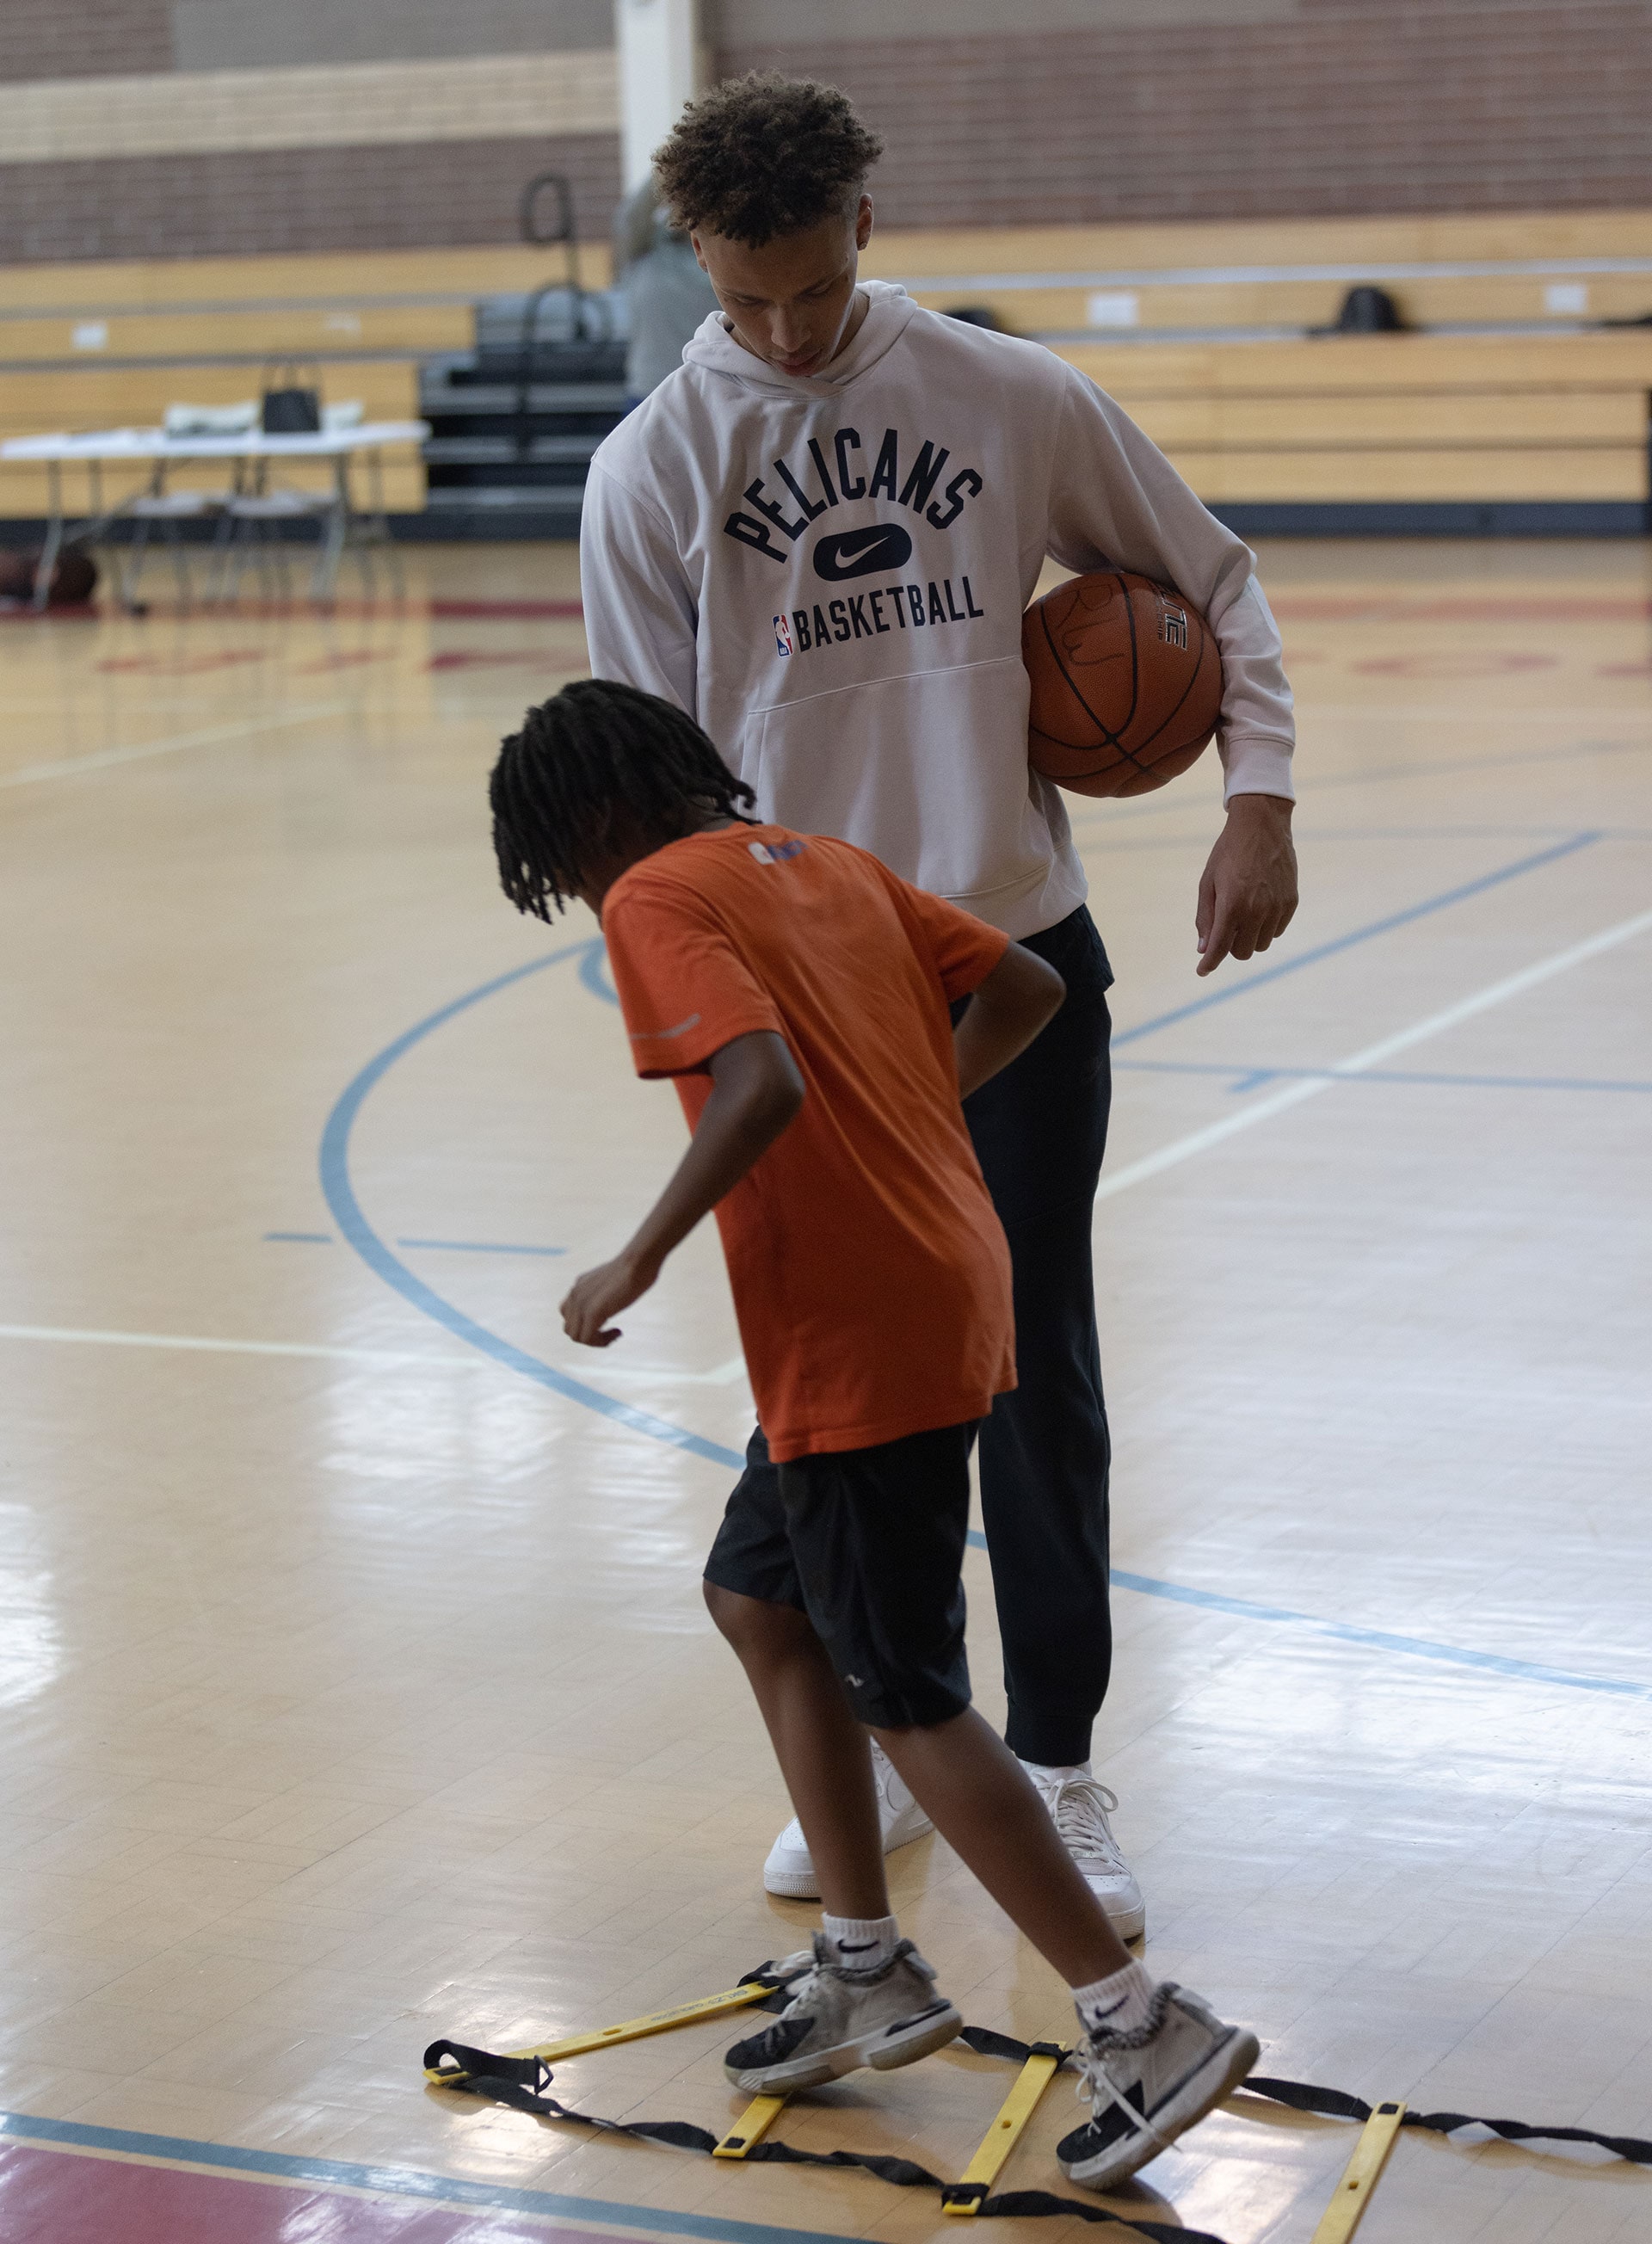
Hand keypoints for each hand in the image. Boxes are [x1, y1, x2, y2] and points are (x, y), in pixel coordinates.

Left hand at [560, 1250, 658, 1346]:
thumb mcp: (612, 1280)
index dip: (585, 1324)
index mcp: (579, 1286)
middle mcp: (575, 1294)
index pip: (569, 1315)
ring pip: (576, 1337)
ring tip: (615, 1333)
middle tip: (611, 1331)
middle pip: (570, 1329)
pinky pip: (588, 1339)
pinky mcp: (592, 1312)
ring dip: (595, 1341)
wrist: (638, 1262)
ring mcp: (581, 1303)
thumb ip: (604, 1290)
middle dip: (590, 1335)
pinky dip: (602, 1342)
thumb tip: (612, 1299)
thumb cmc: (635, 1268)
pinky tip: (618, 1332)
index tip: (607, 1322)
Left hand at [1195, 794, 1297, 976]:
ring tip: (1243, 914)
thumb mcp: (1208, 882)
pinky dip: (1265, 928)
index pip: (1220, 947)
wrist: (1262, 824)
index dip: (1209, 963)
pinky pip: (1277, 931)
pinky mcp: (1291, 902)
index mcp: (1232, 905)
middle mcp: (1257, 910)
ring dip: (1249, 938)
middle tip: (1225, 928)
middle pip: (1242, 952)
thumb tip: (1203, 948)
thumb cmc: (1228, 852)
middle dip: (1230, 947)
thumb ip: (1205, 917)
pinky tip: (1259, 907)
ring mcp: (1277, 907)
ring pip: (1261, 944)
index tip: (1202, 971)